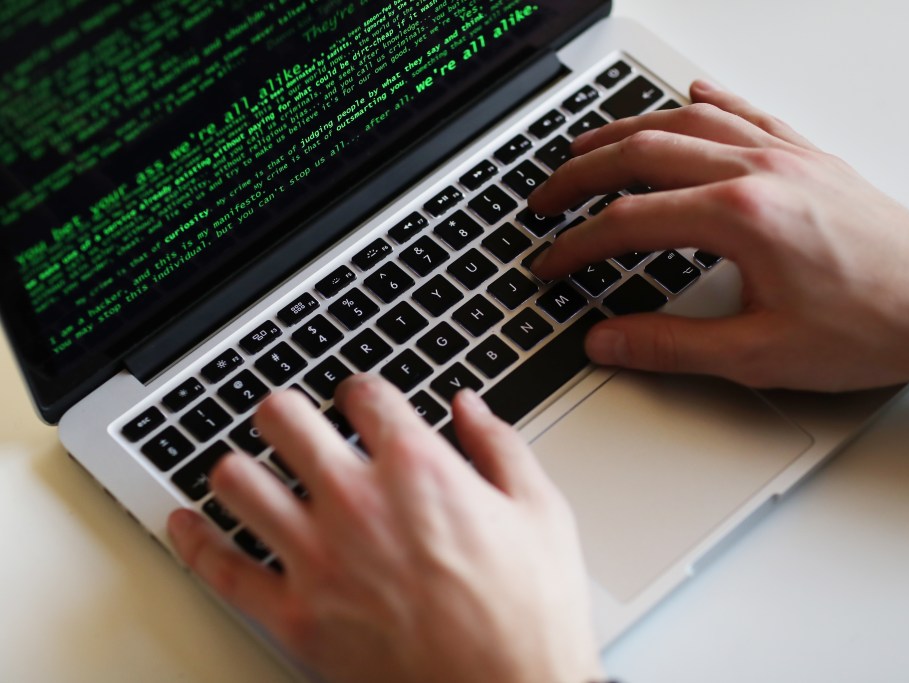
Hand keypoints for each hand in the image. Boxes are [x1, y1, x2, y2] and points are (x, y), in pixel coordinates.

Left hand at [167, 376, 603, 682]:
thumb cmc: (528, 614)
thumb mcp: (540, 512)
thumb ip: (499, 445)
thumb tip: (469, 407)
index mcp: (418, 468)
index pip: (363, 394)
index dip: (361, 390)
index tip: (361, 401)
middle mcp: (357, 501)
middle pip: (284, 418)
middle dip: (288, 411)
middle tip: (292, 421)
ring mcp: (318, 558)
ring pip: (238, 481)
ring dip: (242, 467)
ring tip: (251, 470)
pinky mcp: (295, 616)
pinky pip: (220, 569)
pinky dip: (193, 541)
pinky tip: (186, 523)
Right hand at [529, 80, 908, 393]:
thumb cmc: (874, 326)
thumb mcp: (760, 355)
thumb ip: (671, 347)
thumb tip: (609, 341)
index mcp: (741, 217)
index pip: (629, 221)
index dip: (577, 245)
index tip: (550, 265)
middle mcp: (759, 171)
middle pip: (644, 153)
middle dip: (581, 175)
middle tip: (544, 198)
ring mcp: (786, 156)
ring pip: (687, 123)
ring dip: (628, 130)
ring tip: (588, 146)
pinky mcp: (809, 157)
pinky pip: (747, 113)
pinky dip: (707, 104)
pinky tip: (689, 96)